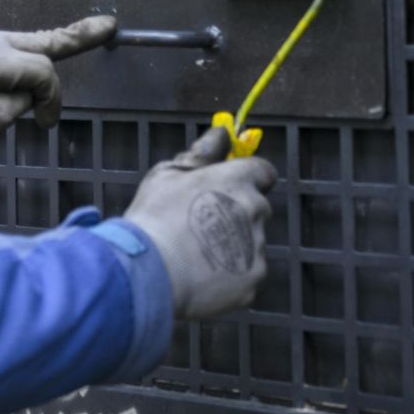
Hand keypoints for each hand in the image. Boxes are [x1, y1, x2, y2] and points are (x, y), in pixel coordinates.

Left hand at [0, 16, 115, 141]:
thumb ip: (12, 107)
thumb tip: (25, 97)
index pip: (43, 72)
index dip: (52, 99)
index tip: (44, 125)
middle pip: (43, 40)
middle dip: (78, 36)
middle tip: (109, 27)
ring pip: (26, 42)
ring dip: (53, 46)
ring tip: (89, 33)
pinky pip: (7, 48)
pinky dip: (27, 56)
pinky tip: (39, 54)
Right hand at [123, 127, 276, 320]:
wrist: (149, 272)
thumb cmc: (155, 218)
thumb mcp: (167, 174)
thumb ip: (202, 152)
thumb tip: (222, 133)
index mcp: (236, 181)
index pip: (264, 171)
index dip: (247, 178)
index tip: (228, 187)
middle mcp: (254, 211)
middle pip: (256, 207)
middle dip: (236, 213)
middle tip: (200, 223)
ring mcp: (256, 249)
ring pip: (251, 242)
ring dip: (232, 244)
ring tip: (195, 253)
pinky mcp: (253, 281)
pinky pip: (245, 273)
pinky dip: (229, 275)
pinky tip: (201, 274)